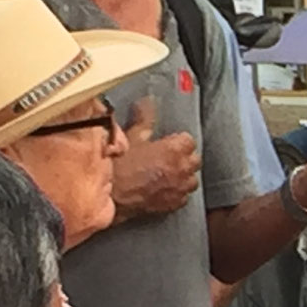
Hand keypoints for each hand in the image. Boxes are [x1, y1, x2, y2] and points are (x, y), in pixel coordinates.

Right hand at [112, 100, 200, 218]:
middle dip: (185, 157)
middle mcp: (182, 170)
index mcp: (174, 150)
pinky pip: (184, 197)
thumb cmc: (119, 164)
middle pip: (195, 160)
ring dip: (184, 175)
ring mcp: (180, 189)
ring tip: (169, 173)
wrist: (110, 195)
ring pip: (192, 180)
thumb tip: (149, 101)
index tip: (169, 141)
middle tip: (169, 156)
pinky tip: (165, 188)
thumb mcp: (131, 137)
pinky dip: (178, 192)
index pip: (190, 140)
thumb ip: (145, 119)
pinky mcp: (174, 205)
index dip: (179, 140)